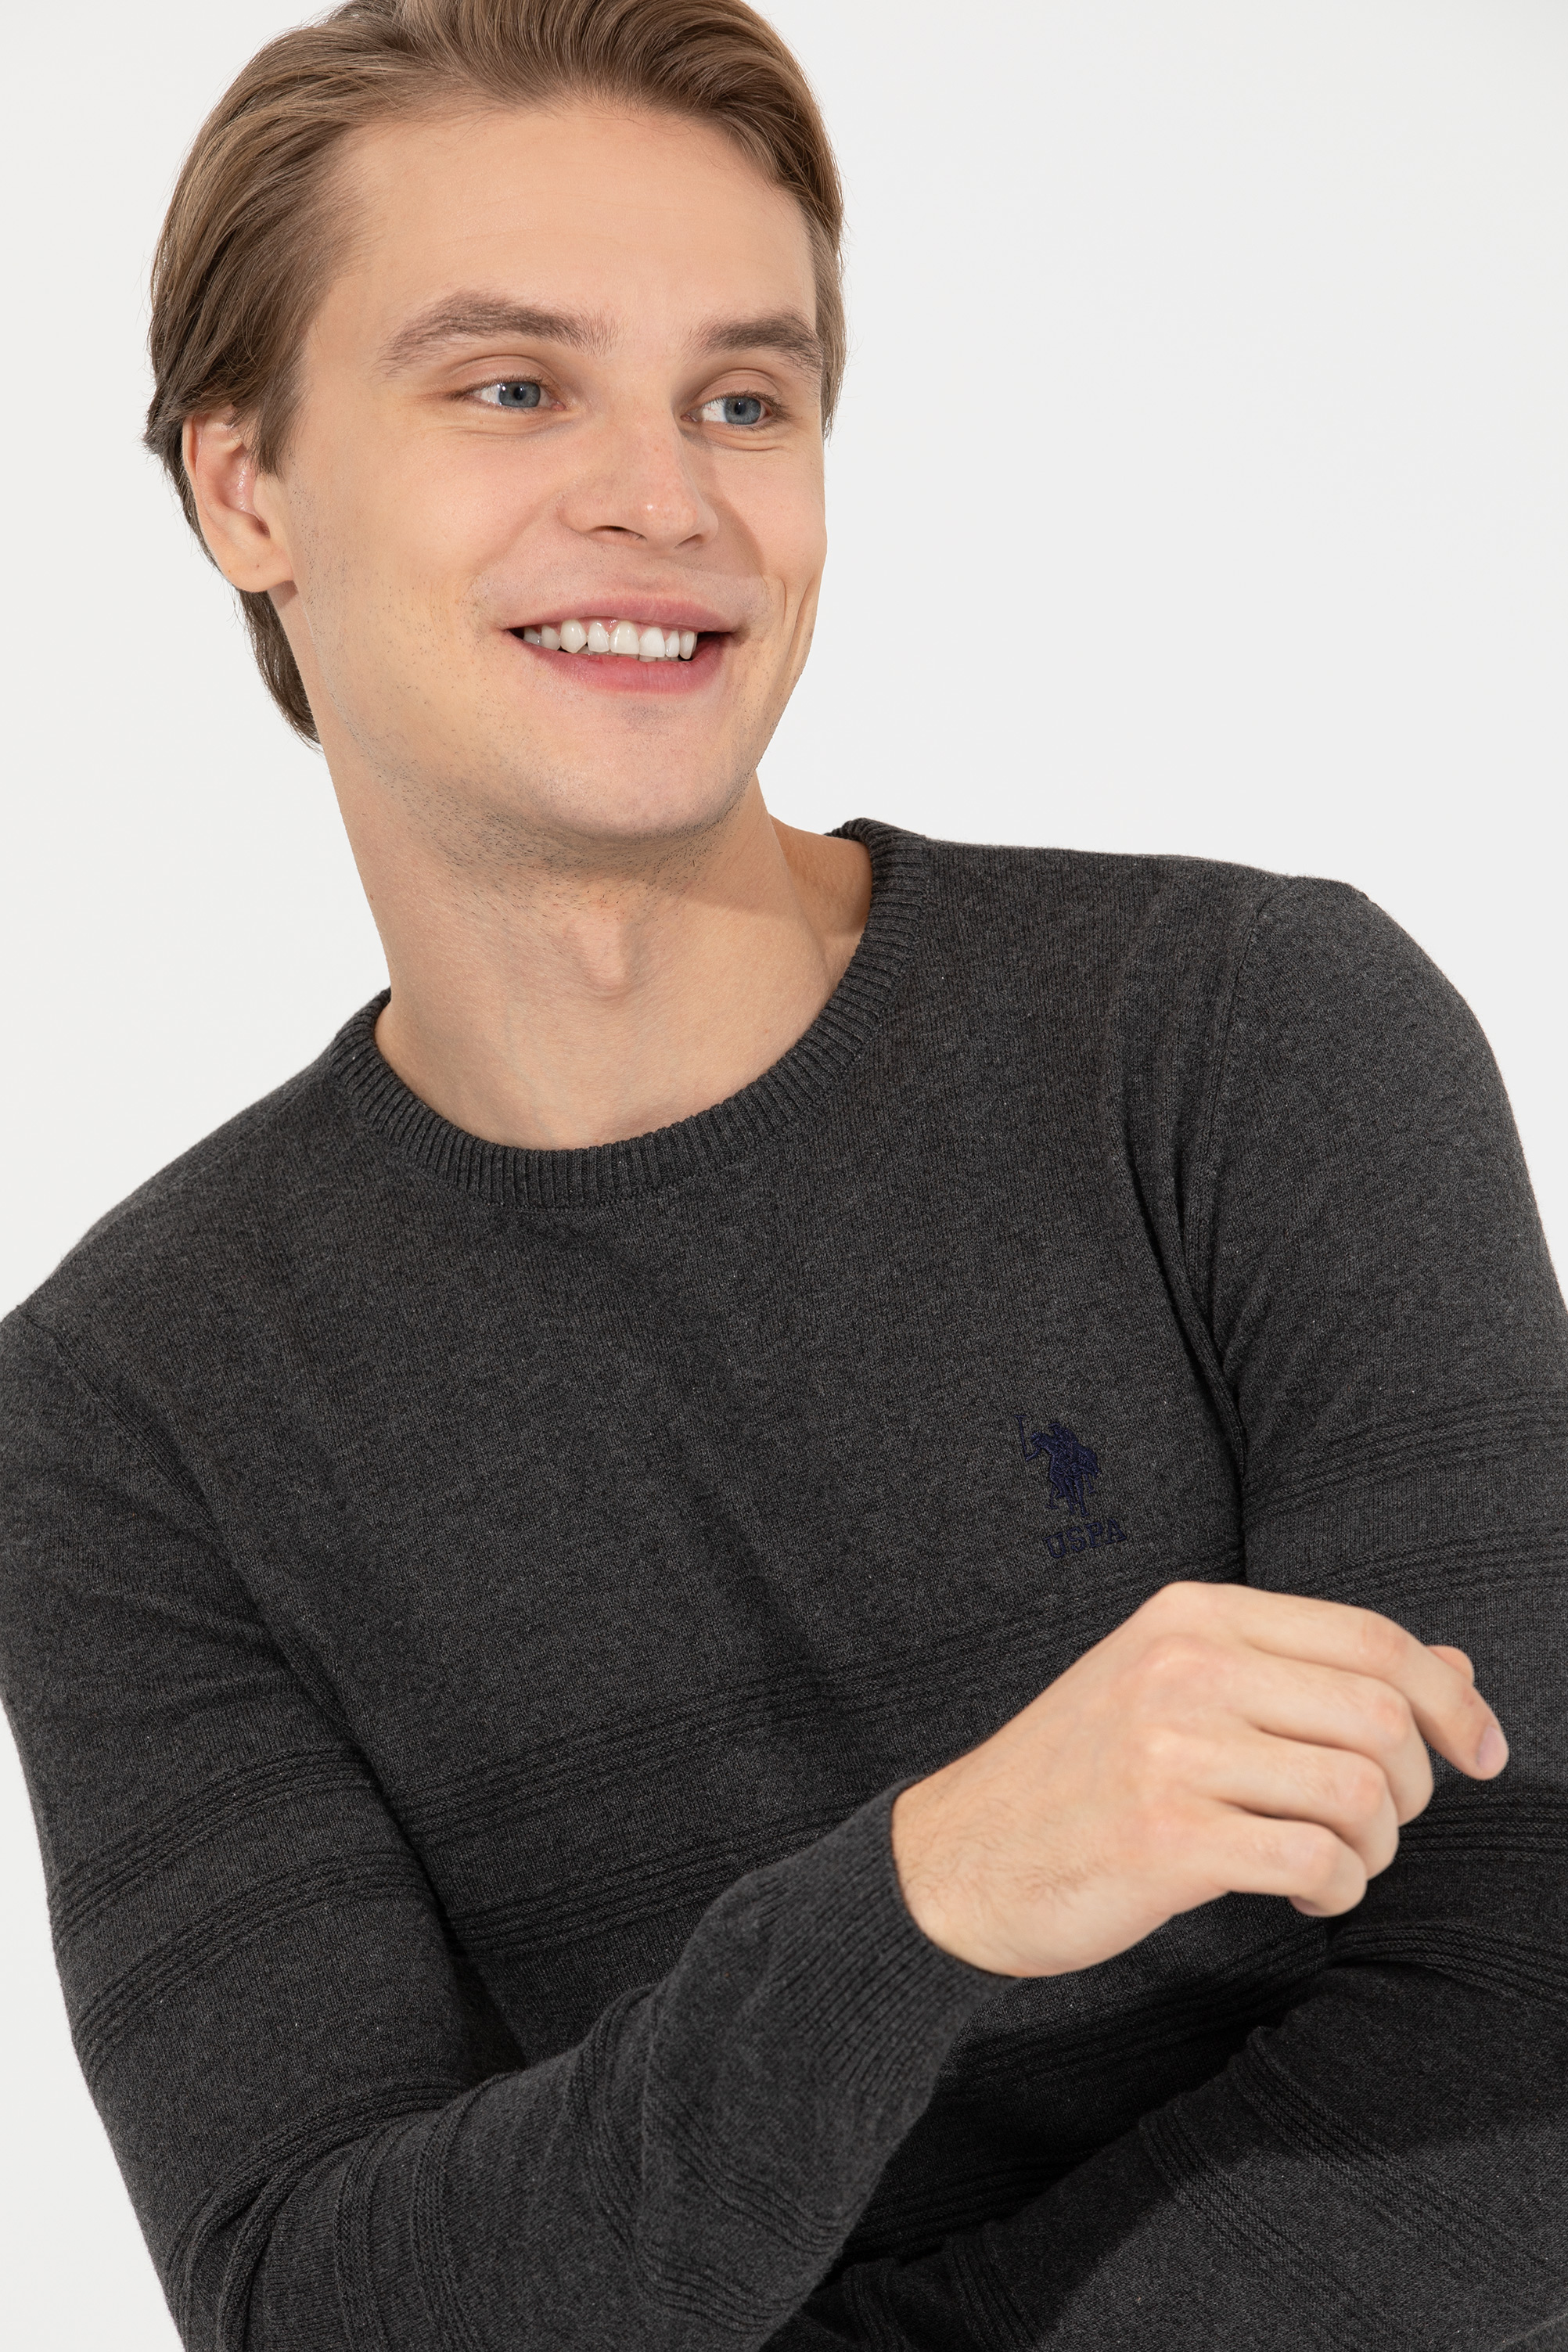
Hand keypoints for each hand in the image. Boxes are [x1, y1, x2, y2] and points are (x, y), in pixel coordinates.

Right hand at [889, 1580, 1508, 1978]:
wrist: (960, 1856)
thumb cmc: (1085, 1774)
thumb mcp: (1186, 1689)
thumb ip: (1311, 1670)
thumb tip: (1455, 1666)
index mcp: (1194, 1615)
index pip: (1371, 1637)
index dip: (1453, 1697)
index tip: (1485, 1753)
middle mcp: (1184, 1665)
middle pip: (1381, 1714)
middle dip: (1413, 1788)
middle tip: (1377, 1826)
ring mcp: (1170, 1747)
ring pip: (1360, 1791)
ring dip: (1375, 1847)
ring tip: (1335, 1861)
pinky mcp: (1165, 1835)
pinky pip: (1315, 1859)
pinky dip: (1335, 1888)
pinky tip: (1302, 1892)